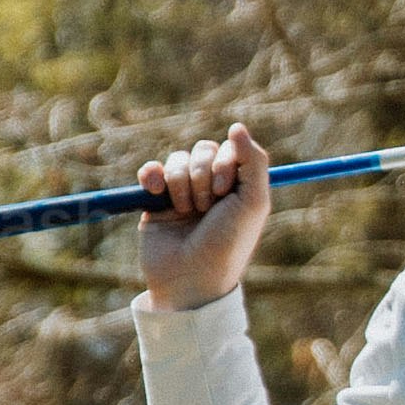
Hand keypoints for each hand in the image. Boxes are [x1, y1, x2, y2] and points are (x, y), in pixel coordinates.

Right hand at [137, 122, 271, 307]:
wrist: (190, 279)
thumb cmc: (228, 245)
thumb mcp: (253, 202)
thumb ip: (253, 161)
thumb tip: (237, 125)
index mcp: (238, 186)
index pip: (229, 148)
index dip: (224, 162)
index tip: (225, 190)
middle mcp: (211, 187)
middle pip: (202, 150)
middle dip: (202, 174)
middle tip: (206, 206)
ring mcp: (182, 193)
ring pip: (177, 160)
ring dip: (181, 183)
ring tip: (186, 212)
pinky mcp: (155, 202)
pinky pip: (151, 170)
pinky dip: (152, 177)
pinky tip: (156, 194)